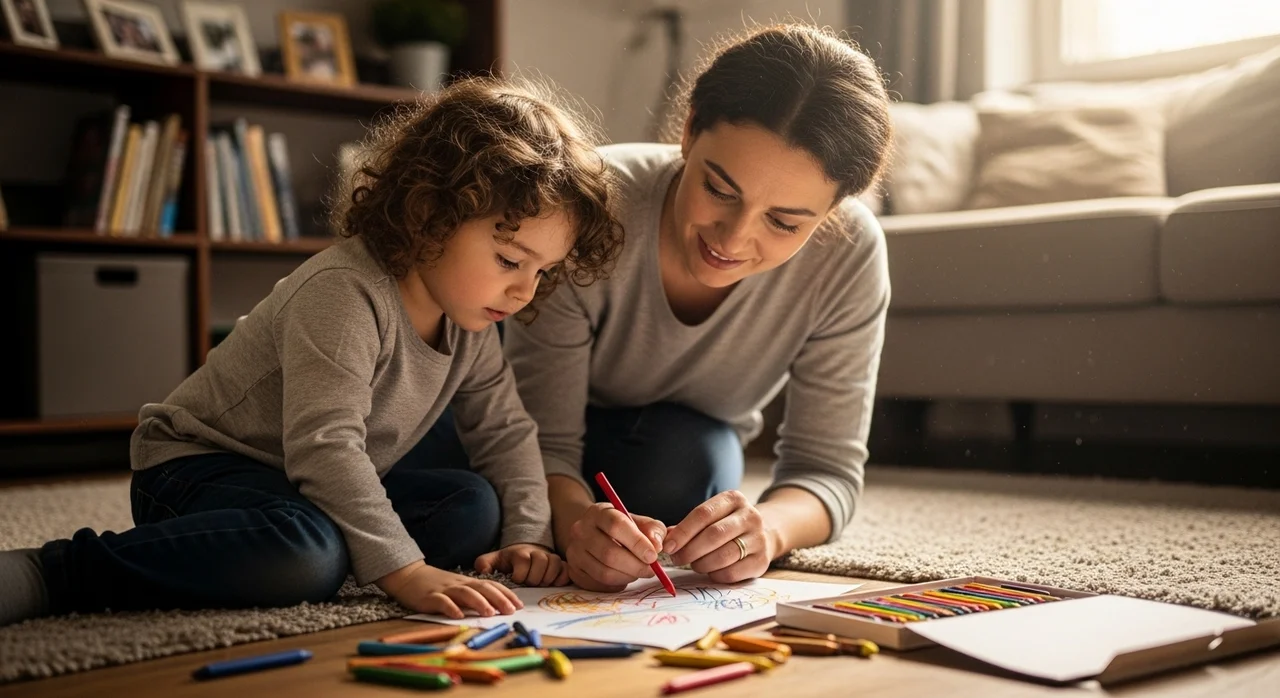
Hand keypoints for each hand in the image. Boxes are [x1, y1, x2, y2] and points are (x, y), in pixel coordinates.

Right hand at [375, 560, 521, 618]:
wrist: (408, 575)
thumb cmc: (436, 584)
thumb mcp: (457, 587)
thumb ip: (473, 595)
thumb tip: (496, 607)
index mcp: (467, 582)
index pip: (491, 585)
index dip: (506, 594)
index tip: (520, 604)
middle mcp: (458, 584)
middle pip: (482, 588)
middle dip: (499, 599)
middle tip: (512, 610)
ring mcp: (444, 590)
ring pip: (464, 593)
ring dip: (479, 602)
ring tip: (490, 612)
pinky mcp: (429, 597)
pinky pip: (441, 601)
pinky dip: (450, 608)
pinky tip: (458, 615)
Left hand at [474, 543, 570, 586]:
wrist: (527, 551)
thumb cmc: (510, 561)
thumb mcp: (494, 560)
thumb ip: (485, 563)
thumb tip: (484, 571)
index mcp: (520, 553)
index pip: (523, 561)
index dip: (520, 575)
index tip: (516, 580)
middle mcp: (538, 553)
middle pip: (541, 562)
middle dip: (534, 578)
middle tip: (529, 583)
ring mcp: (551, 557)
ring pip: (555, 565)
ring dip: (547, 578)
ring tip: (540, 583)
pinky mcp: (561, 564)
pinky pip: (566, 570)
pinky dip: (561, 578)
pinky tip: (553, 583)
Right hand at [563, 502, 665, 591]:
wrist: (594, 533)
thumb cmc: (621, 528)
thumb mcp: (639, 522)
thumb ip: (653, 530)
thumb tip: (657, 546)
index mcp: (598, 512)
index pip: (616, 525)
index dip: (637, 542)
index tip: (653, 556)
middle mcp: (581, 530)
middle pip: (609, 553)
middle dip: (635, 566)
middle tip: (651, 570)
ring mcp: (574, 551)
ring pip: (604, 572)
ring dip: (627, 576)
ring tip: (638, 572)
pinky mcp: (573, 570)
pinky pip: (598, 584)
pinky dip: (616, 584)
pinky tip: (624, 576)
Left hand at [663, 490, 772, 583]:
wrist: (765, 534)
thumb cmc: (728, 525)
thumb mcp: (713, 517)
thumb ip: (689, 526)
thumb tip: (666, 538)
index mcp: (733, 499)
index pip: (703, 513)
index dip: (683, 532)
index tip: (668, 546)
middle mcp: (750, 516)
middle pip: (713, 535)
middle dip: (690, 550)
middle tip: (676, 559)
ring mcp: (758, 538)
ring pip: (723, 555)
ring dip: (701, 564)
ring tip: (694, 565)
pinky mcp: (761, 561)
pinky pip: (732, 573)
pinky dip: (715, 575)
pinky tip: (711, 571)